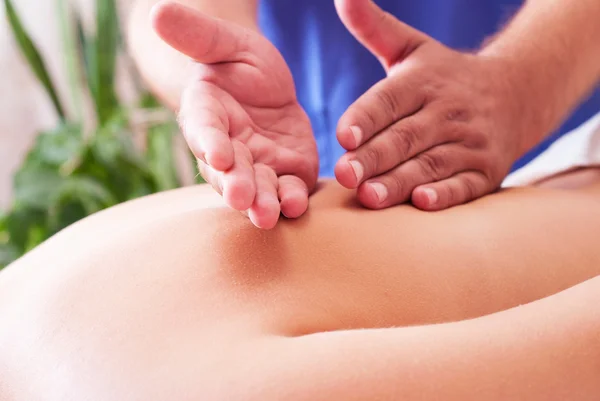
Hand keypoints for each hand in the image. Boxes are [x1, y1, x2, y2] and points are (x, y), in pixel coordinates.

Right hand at [151, 1, 318, 228]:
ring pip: (257, 189)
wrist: (264, 87)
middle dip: (235, 185)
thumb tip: (156, 12)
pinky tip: (298, 206)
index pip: (204, 130)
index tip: (217, 153)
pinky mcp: (287, 172)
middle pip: (228, 172)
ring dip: (261, 203)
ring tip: (268, 215)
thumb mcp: (222, 41)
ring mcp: (257, 165)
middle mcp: (227, 148)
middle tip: (241, 197)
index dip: (209, 142)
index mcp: (206, 115)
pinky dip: (293, 200)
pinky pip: (289, 190)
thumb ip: (195, 34)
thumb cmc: (236, 62)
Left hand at [334, 0, 529, 210]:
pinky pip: (466, 184)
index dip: (365, 118)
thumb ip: (374, 28)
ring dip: (401, 181)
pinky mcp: (487, 169)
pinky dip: (446, 194)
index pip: (388, 101)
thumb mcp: (411, 48)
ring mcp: (470, 141)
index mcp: (422, 82)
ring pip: (431, 163)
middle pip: (405, 137)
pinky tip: (423, 203)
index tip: (342, 136)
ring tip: (372, 197)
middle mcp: (447, 110)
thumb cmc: (444, 76)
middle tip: (345, 175)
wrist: (514, 94)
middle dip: (374, 157)